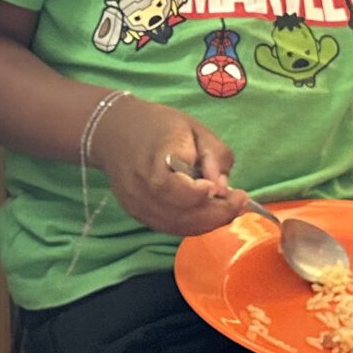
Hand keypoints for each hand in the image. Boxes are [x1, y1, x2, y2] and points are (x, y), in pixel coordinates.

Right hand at [91, 97, 251, 235]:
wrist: (112, 131)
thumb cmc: (156, 125)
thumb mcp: (194, 129)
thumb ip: (214, 156)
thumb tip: (223, 188)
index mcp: (156, 163)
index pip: (185, 192)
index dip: (211, 197)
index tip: (235, 191)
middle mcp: (143, 191)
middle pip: (186, 217)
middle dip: (219, 215)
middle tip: (240, 203)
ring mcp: (138, 206)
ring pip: (180, 227)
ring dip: (209, 222)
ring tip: (227, 207)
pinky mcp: (137, 214)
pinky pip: (170, 227)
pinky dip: (193, 224)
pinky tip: (206, 212)